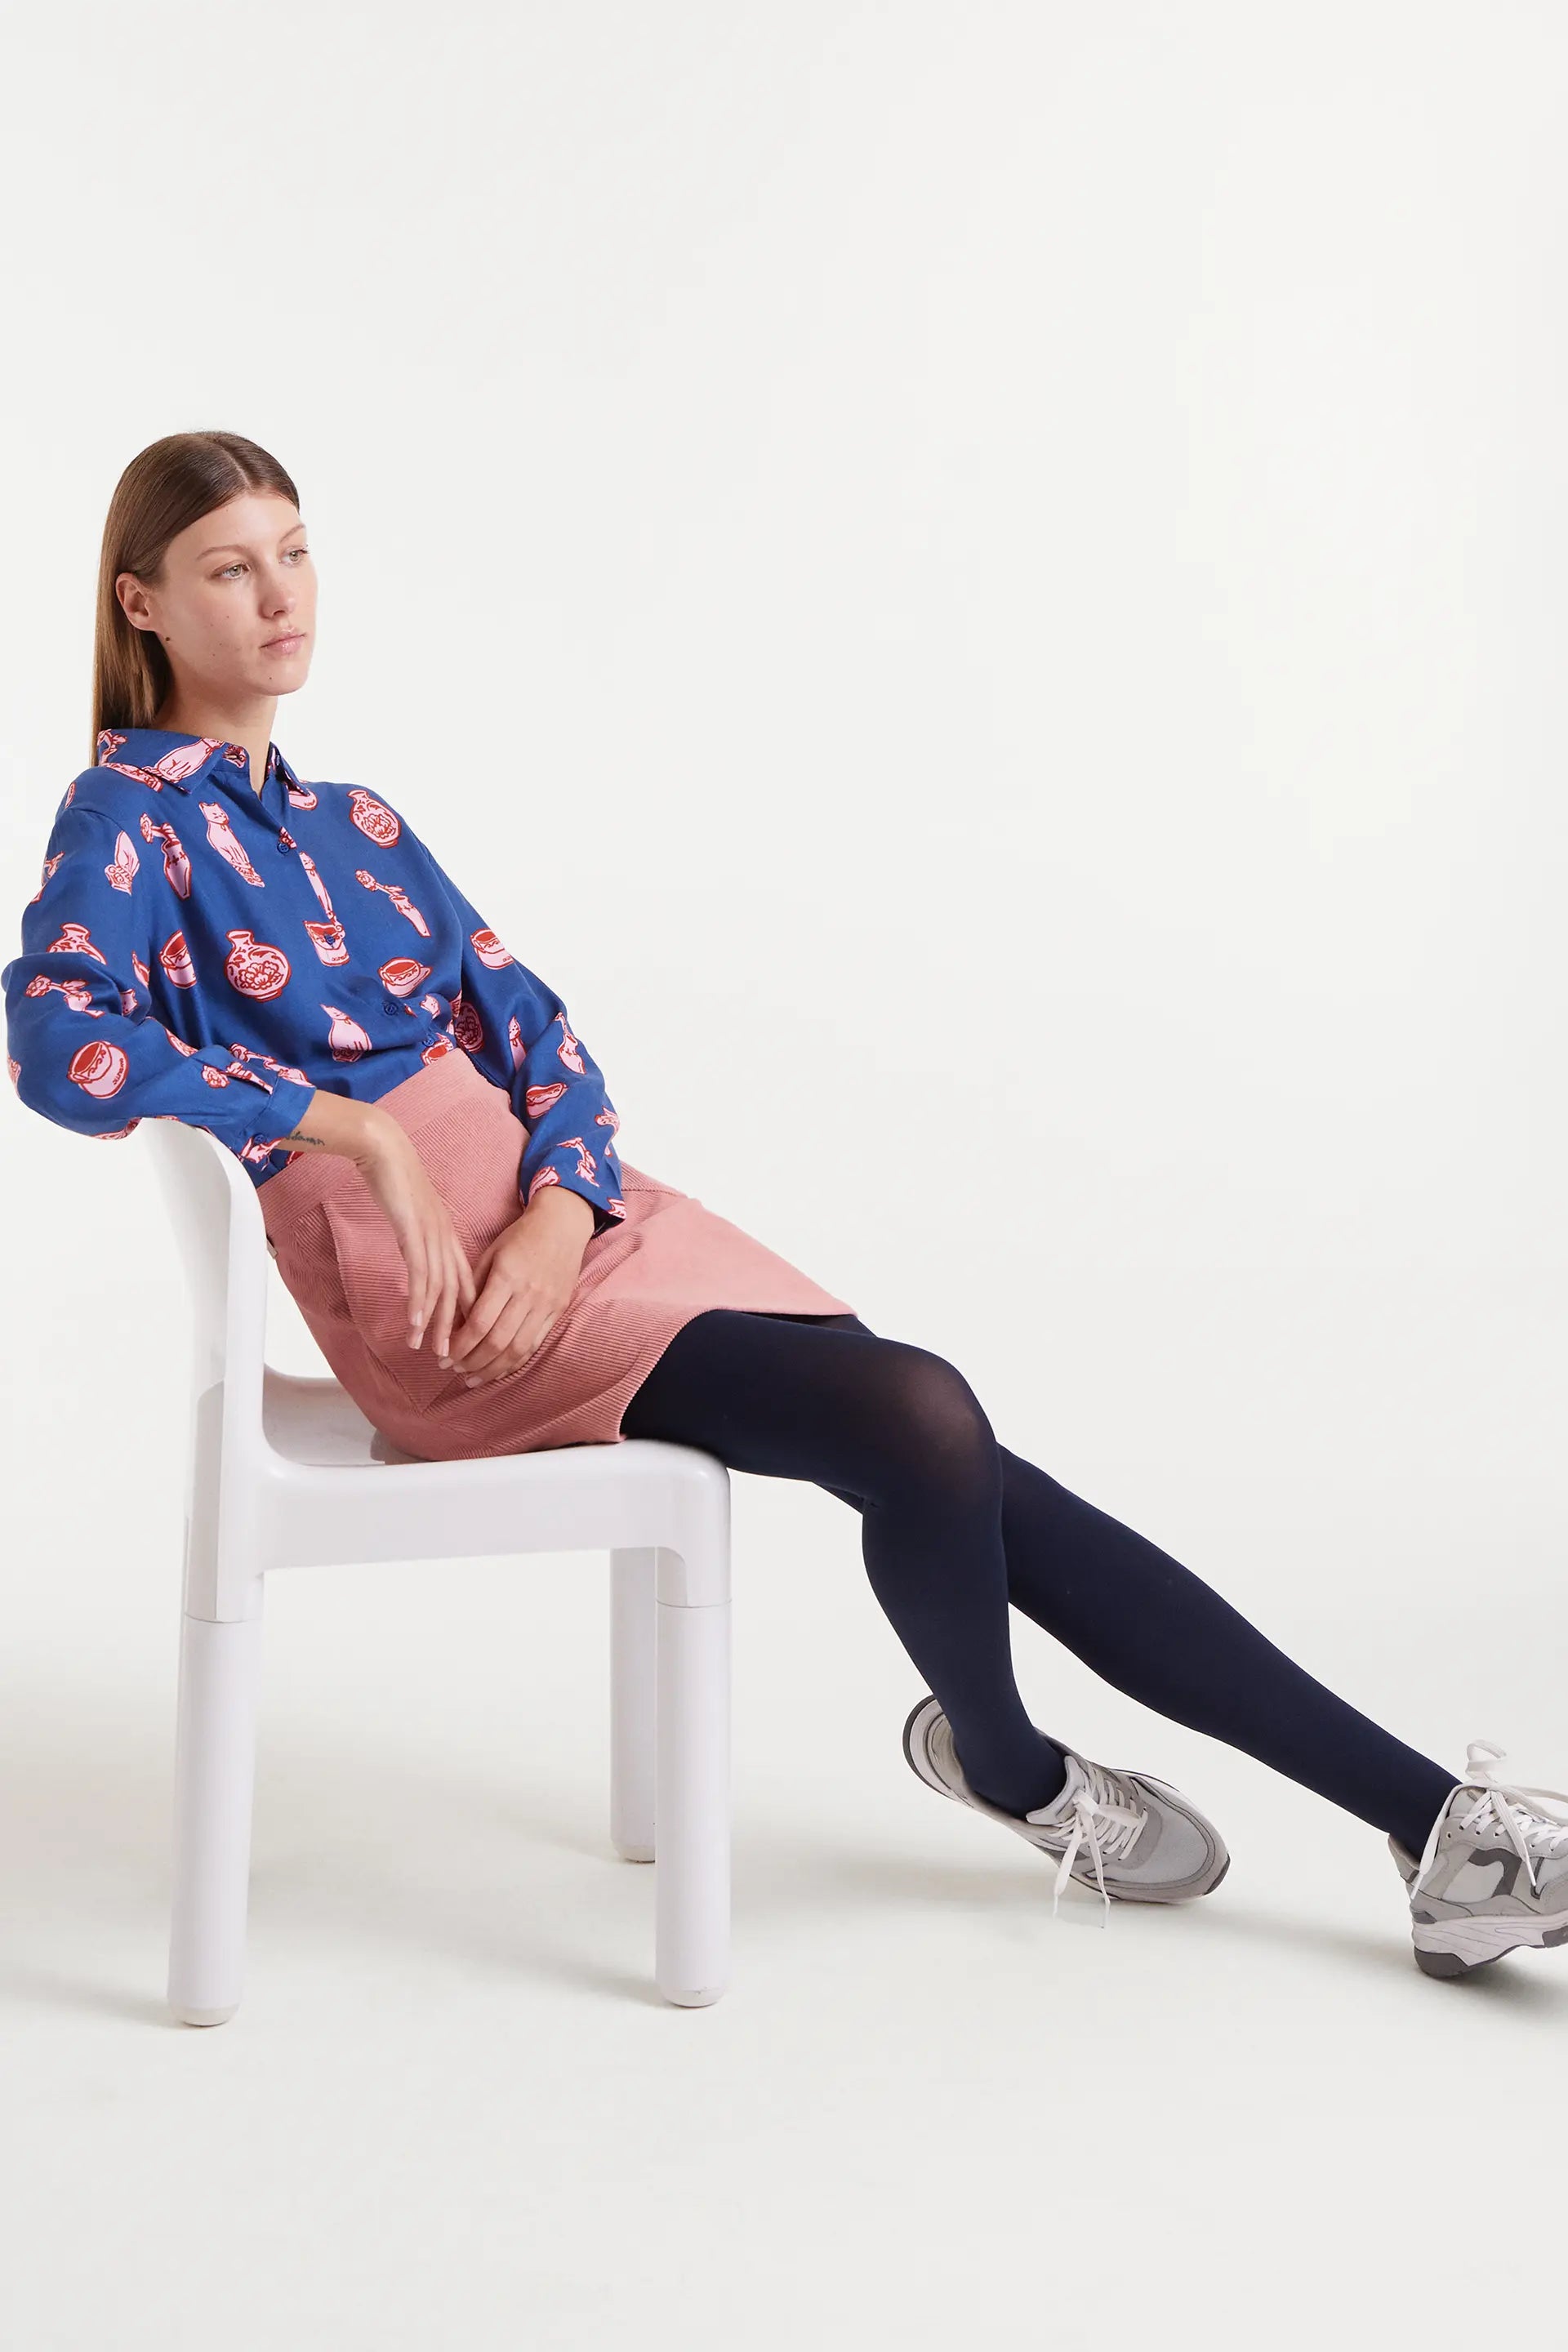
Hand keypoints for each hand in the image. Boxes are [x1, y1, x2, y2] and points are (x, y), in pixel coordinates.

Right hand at [350, 1109, 478, 1358]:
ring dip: (434, 1322)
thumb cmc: (394, 1180)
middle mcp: (446, 1239)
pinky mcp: (414, 1231)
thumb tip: (415, 1261)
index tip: (459, 1339)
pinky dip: (418, 1300)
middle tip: (450, 1358)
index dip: (464, 1313)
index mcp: (448, 1236)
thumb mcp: (411, 1218)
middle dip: (453, 1328)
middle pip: (458, 1293)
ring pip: (440, 1289)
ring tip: (427, 1349)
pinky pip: (420, 1272)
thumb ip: (416, 1241)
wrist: (383, 1150)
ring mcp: (432, 1235)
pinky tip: (414, 1322)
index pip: (465, 1282)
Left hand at [439, 1189, 593, 1384]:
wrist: (562, 1225)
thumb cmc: (520, 1237)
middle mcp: (529, 1294)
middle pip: (497, 1341)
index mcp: (507, 1277)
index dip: (460, 1345)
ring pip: (517, 1349)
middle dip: (470, 1361)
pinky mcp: (558, 1311)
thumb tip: (453, 1324)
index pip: (480, 1322)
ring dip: (491, 1369)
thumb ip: (472, 1288)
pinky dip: (514, 1363)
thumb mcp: (490, 1254)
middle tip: (450, 1369)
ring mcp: (547, 1305)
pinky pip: (535, 1345)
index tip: (443, 1355)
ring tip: (470, 1378)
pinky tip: (496, 1370)